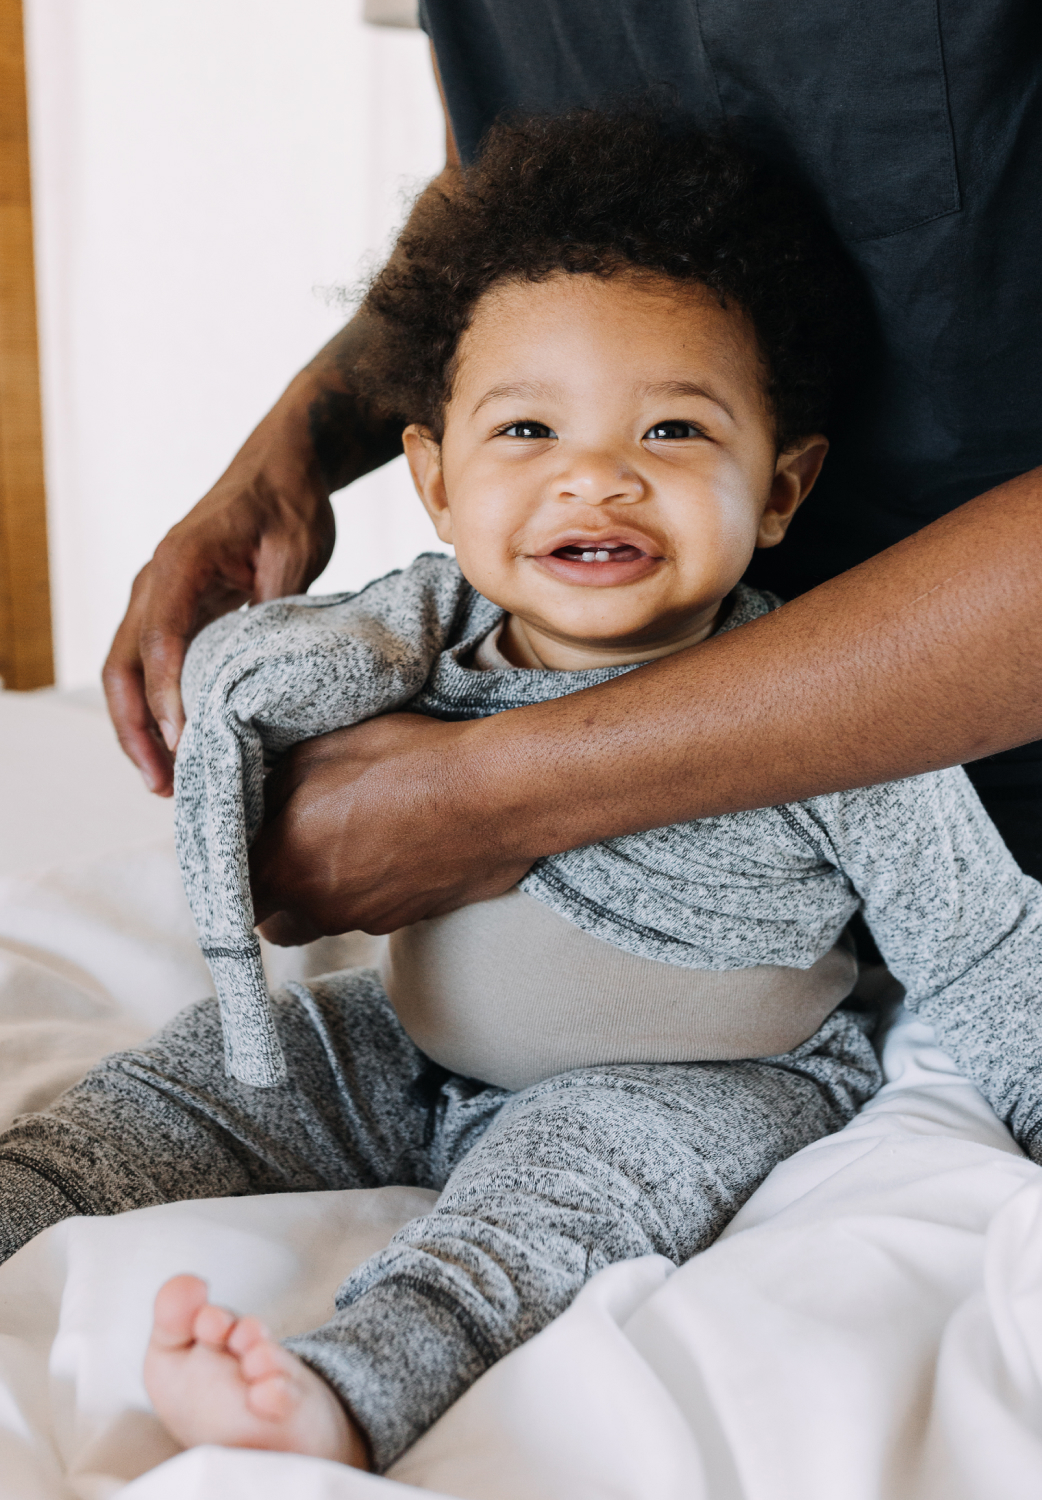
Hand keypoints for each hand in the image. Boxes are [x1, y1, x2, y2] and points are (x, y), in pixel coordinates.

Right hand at [103, 437, 333, 795]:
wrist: (281, 471)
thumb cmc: (289, 505)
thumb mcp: (295, 550)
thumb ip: (275, 604)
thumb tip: (265, 669)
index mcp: (180, 562)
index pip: (161, 639)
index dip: (168, 695)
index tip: (185, 741)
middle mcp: (154, 582)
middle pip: (123, 667)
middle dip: (136, 730)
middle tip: (165, 784)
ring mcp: (155, 598)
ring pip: (127, 674)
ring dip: (138, 729)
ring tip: (165, 783)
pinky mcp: (171, 612)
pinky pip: (147, 668)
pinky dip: (153, 710)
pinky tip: (176, 748)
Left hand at [250, 713, 533, 941]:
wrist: (494, 793)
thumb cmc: (404, 762)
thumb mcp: (318, 750)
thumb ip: (271, 785)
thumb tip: (258, 798)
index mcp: (285, 868)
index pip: (230, 898)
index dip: (233, 875)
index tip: (247, 847)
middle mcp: (322, 908)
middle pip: (277, 922)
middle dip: (276, 896)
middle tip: (291, 850)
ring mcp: (371, 918)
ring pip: (328, 916)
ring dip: (329, 888)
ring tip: (355, 837)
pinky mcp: (413, 917)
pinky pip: (377, 908)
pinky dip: (377, 884)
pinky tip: (398, 842)